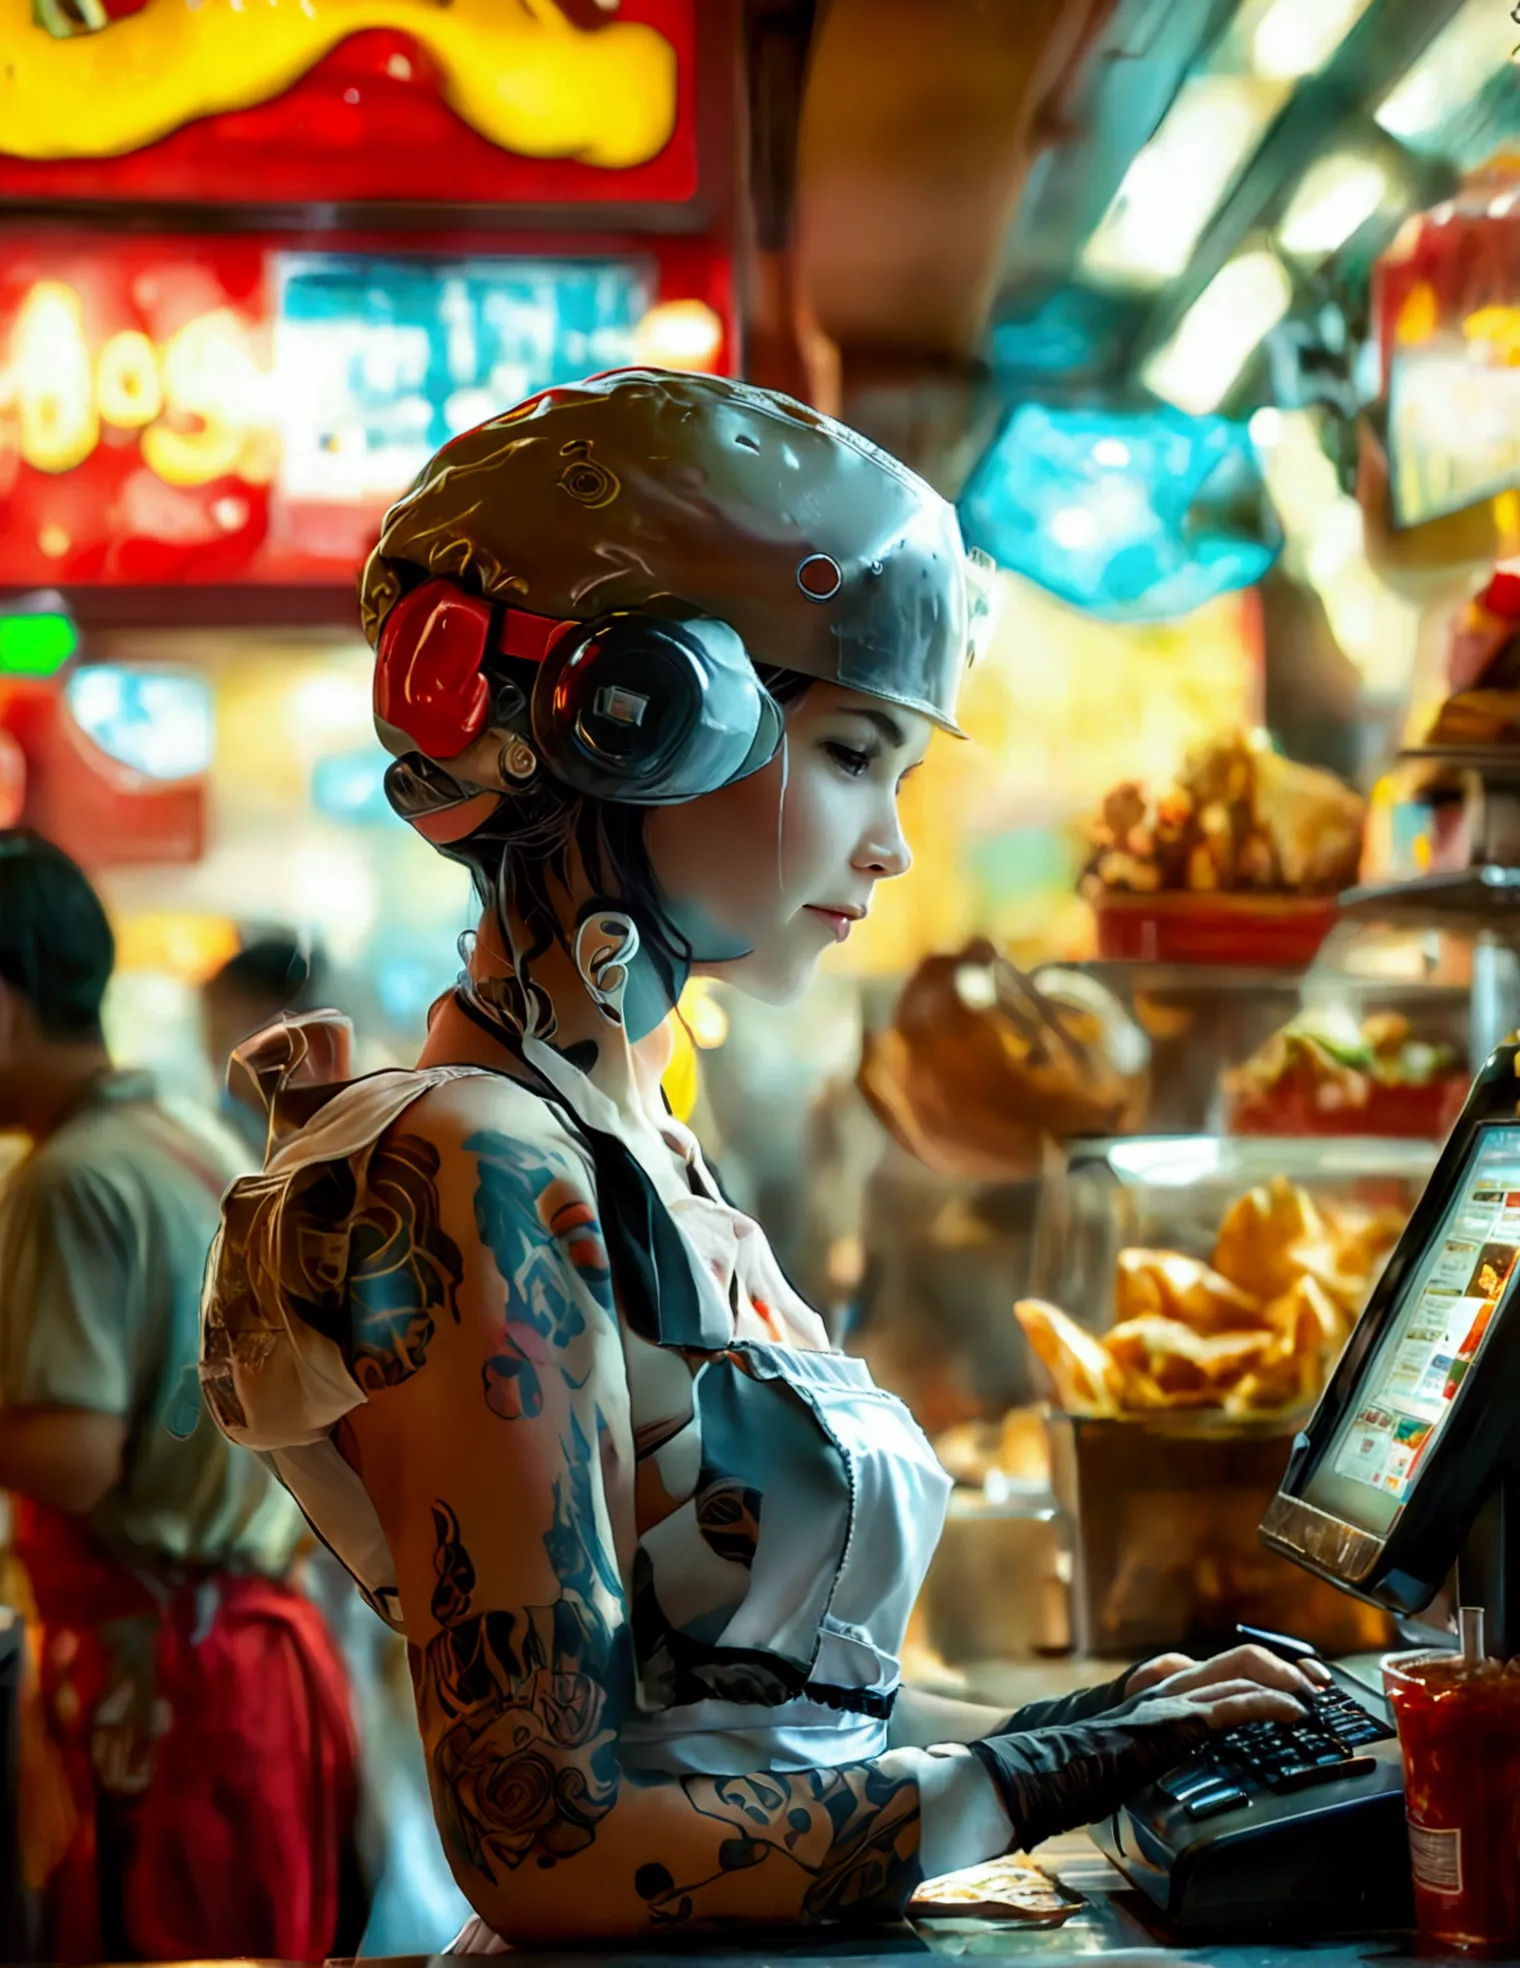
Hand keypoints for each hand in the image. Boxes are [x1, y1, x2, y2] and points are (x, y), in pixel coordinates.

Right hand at [970, 1669, 1306, 1850]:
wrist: (1036, 1769)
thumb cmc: (1069, 1770)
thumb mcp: (1120, 1754)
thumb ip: (1147, 1746)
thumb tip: (1163, 1760)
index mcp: (1155, 1694)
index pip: (1217, 1669)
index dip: (1261, 1674)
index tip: (1292, 1688)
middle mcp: (1165, 1687)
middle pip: (1238, 1657)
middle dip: (1285, 1667)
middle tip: (1318, 1684)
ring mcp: (1168, 1701)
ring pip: (1240, 1669)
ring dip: (1286, 1680)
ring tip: (1316, 1696)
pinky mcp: (1170, 1724)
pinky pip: (1230, 1705)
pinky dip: (1268, 1704)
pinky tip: (1294, 1713)